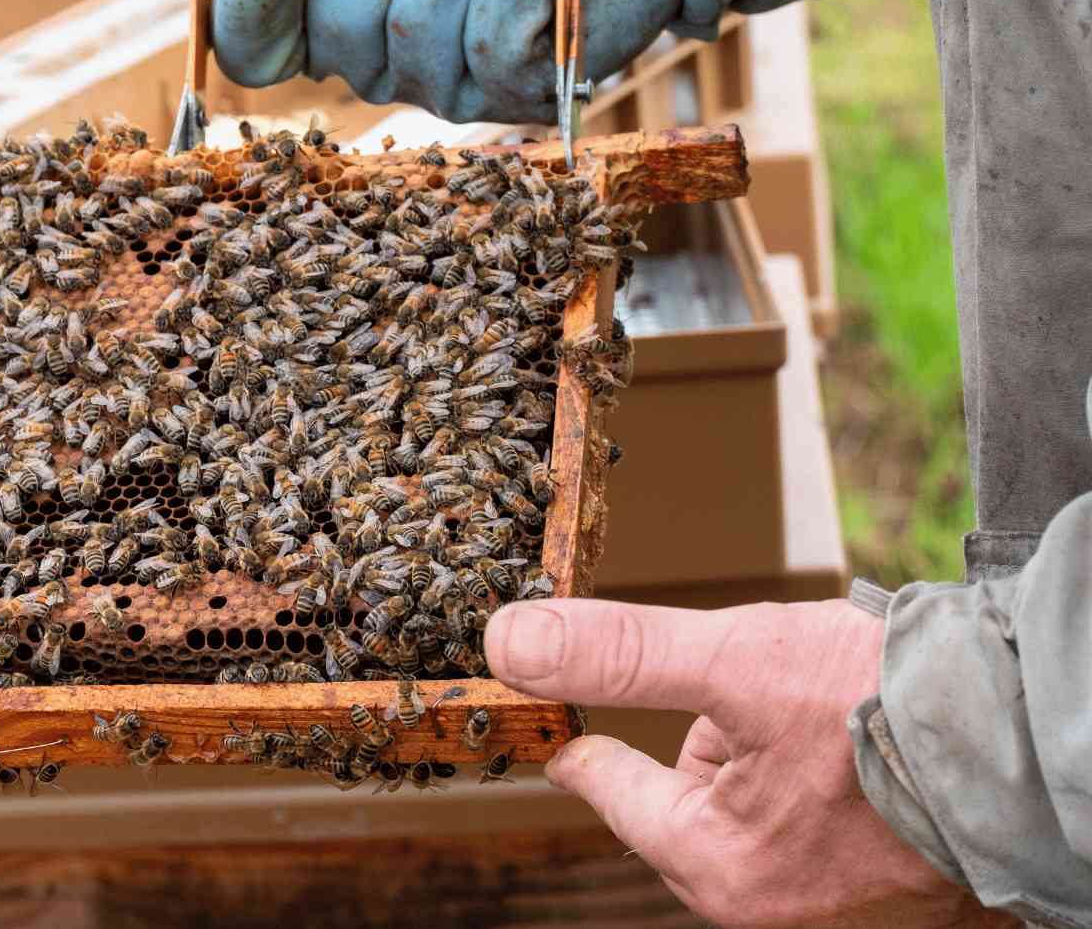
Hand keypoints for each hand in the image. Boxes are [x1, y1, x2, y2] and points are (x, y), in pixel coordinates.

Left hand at [484, 598, 1008, 927]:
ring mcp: (821, 885)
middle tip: (736, 676)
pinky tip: (843, 717)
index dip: (577, 720)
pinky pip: (799, 796)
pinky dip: (804, 749)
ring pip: (739, 785)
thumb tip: (508, 647)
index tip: (551, 688)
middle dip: (697, 723)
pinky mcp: (871, 859)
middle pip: (674, 788)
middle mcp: (762, 897)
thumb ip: (619, 656)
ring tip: (813, 692)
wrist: (1035, 726)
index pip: (604, 784)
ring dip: (755, 730)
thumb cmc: (889, 705)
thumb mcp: (733, 661)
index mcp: (714, 869)